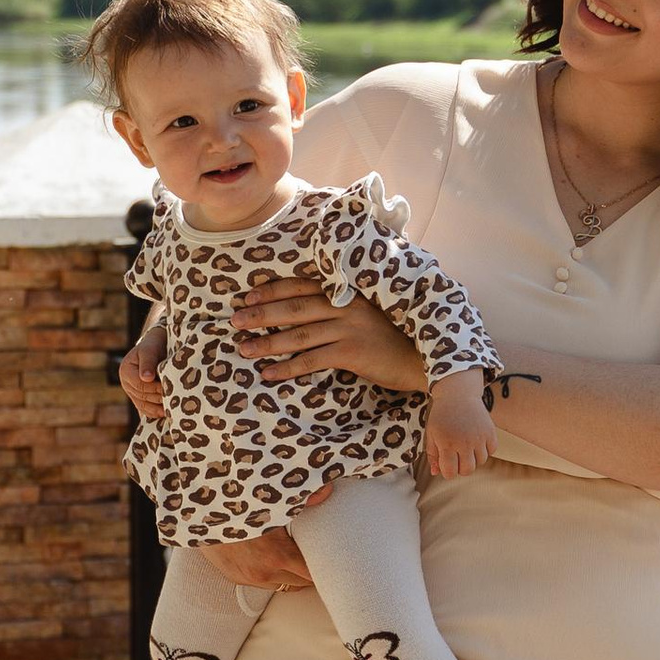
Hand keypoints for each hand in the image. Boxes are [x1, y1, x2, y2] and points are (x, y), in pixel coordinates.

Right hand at [119, 339, 165, 421]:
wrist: (157, 345)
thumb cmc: (155, 345)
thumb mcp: (150, 350)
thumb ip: (148, 362)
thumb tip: (146, 378)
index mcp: (125, 370)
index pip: (139, 385)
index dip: (154, 388)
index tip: (169, 387)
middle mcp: (126, 383)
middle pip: (142, 396)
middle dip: (158, 398)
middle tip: (175, 400)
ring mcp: (132, 392)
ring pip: (144, 405)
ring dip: (158, 408)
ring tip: (172, 409)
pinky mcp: (139, 399)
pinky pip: (146, 410)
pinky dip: (156, 413)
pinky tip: (167, 413)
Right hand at [199, 483, 332, 591]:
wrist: (194, 508)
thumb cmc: (235, 500)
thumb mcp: (270, 497)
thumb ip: (303, 498)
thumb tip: (328, 492)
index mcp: (278, 556)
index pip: (313, 574)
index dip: (326, 567)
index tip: (335, 558)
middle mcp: (263, 573)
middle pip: (301, 583)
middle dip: (311, 571)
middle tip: (321, 555)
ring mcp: (247, 577)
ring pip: (282, 585)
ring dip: (291, 574)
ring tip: (297, 556)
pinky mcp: (234, 577)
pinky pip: (262, 582)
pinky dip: (272, 573)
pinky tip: (273, 556)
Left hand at [231, 280, 424, 394]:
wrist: (424, 357)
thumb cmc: (397, 337)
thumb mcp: (370, 313)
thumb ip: (343, 307)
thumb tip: (310, 313)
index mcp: (347, 293)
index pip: (303, 286)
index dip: (273, 291)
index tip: (248, 296)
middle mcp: (345, 307)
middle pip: (294, 308)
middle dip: (261, 314)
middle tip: (234, 320)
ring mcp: (348, 329)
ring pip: (298, 334)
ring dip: (268, 342)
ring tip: (243, 349)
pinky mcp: (352, 353)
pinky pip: (312, 360)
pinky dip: (287, 367)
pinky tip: (268, 373)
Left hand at [424, 371, 495, 478]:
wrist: (458, 393)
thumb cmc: (442, 415)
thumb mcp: (432, 434)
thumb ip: (433, 455)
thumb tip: (436, 473)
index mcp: (447, 443)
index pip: (450, 473)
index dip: (448, 471)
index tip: (447, 464)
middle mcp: (464, 442)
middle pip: (468, 470)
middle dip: (461, 467)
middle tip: (457, 456)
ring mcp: (479, 437)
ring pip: (481, 461)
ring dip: (474, 458)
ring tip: (467, 447)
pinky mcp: (490, 431)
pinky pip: (492, 451)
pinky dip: (485, 449)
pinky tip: (477, 441)